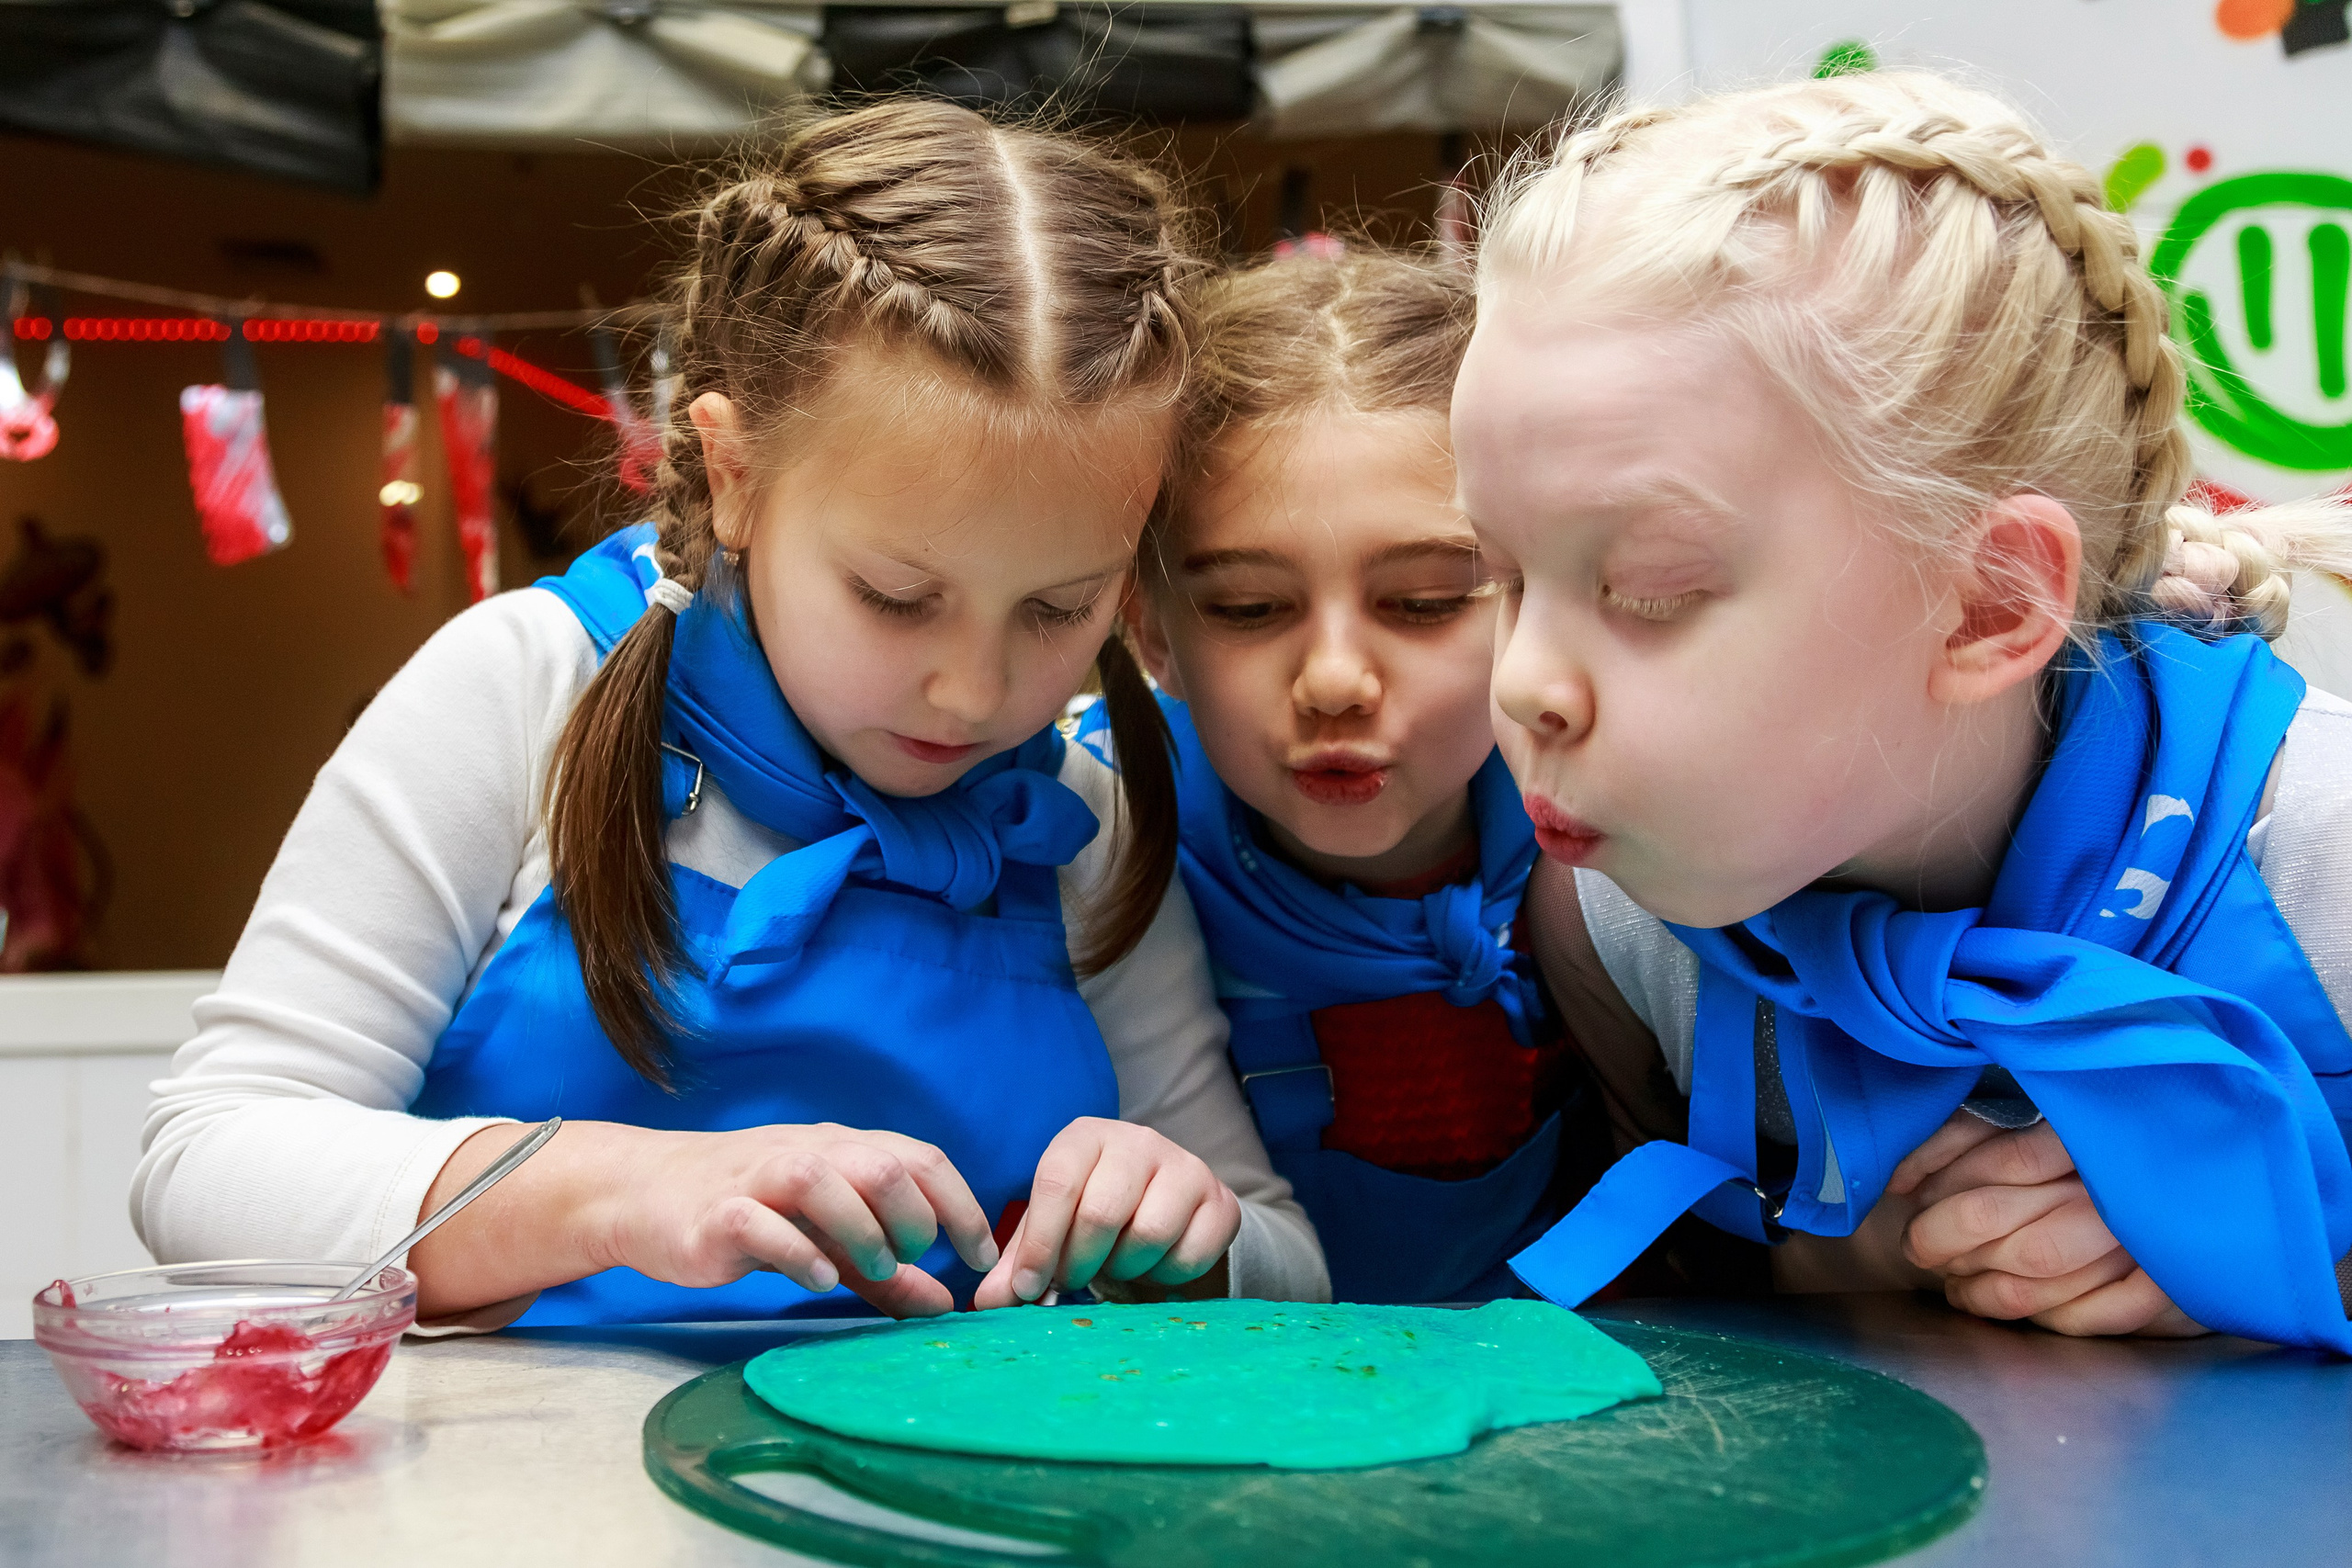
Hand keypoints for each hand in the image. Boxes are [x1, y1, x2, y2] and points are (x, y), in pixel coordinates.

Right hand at [602, 1122, 997, 1318]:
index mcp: (843, 1149)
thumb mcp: (826, 1236)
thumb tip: (944, 1303)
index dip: (961, 1206)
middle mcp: (808, 1152)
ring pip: (824, 1180)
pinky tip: (819, 1278)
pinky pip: (762, 1224)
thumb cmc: (749, 1210)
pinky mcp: (718, 1214)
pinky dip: (799, 1253)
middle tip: (907, 1260)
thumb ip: (884, 1270)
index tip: (982, 1256)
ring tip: (873, 1267)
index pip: (922, 1159)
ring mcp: (759, 1179)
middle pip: (883, 1166)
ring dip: (862, 1229)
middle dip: (913, 1219)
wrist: (645, 1193)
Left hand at [972, 1118, 1240, 1309]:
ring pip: (1148, 1235)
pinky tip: (1153, 1265)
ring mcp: (1185, 1166)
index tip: (1028, 1287)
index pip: (1056, 1186)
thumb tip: (986, 1304)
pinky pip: (1189, 1255)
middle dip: (1080, 1262)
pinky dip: (1165, 1276)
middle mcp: (1137, 1141)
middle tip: (1074, 1279)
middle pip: (1101, 1214)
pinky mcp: (1220, 1201)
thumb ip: (1020, 1262)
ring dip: (1124, 1268)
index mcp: (1086, 1138)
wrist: (1167, 1203)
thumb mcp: (1053, 1227)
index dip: (1040, 1245)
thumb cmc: (1094, 1211)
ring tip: (1115, 1265)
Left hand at [1888, 1112, 2203, 1337]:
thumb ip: (1964, 1141)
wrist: (2201, 1177)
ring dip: (1985, 1289)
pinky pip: (2100, 1312)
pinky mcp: (2174, 1281)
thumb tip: (1903, 1182)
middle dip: (1951, 1245)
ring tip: (1955, 1284)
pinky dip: (2042, 1315)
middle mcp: (2121, 1186)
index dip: (1947, 1193)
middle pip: (2019, 1230)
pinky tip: (2007, 1307)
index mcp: (2090, 1133)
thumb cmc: (2082, 1153)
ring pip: (2045, 1272)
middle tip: (1920, 1249)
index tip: (1908, 1203)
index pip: (2006, 1162)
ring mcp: (2149, 1237)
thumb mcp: (2023, 1123)